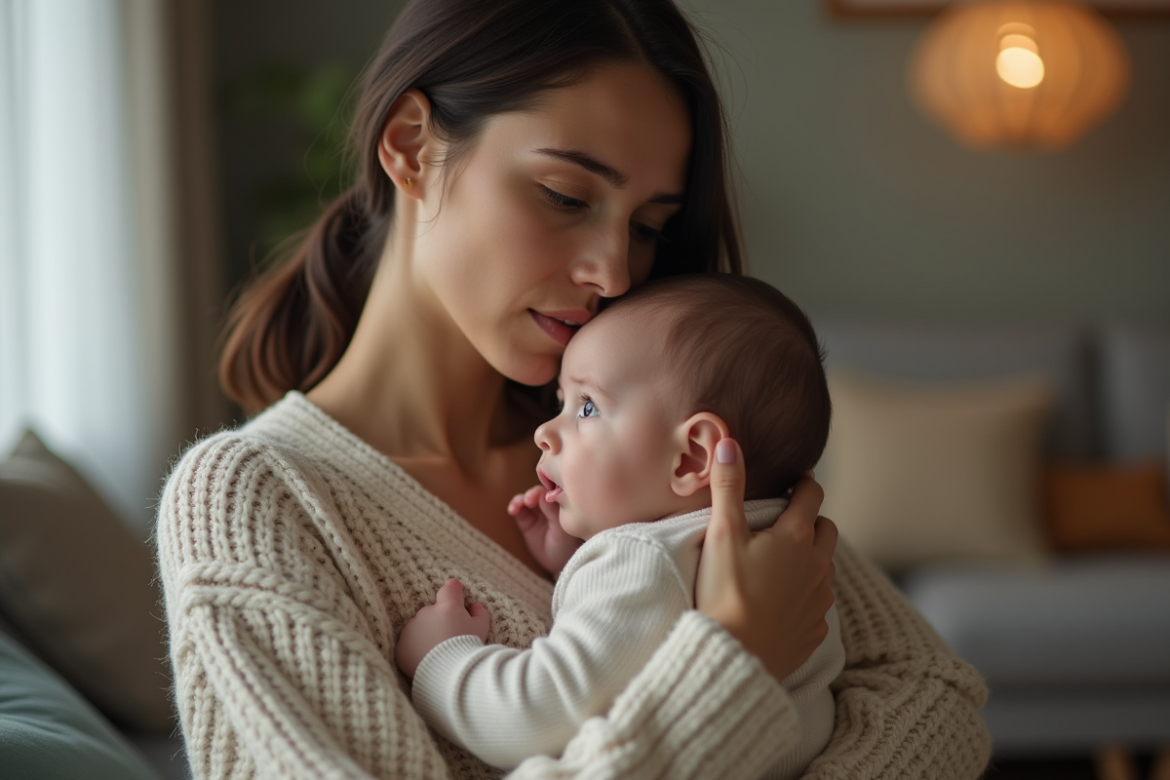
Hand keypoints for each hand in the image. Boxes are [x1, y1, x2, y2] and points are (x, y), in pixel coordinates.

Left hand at [395, 579, 489, 677]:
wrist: (450, 676)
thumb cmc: (469, 650)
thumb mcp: (482, 629)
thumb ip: (479, 613)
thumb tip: (475, 606)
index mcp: (447, 607)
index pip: (449, 590)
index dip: (454, 594)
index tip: (458, 598)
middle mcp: (426, 613)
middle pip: (433, 611)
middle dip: (440, 620)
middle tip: (450, 637)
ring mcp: (411, 630)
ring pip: (419, 626)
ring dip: (426, 634)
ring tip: (438, 652)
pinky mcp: (401, 647)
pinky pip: (408, 643)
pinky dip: (415, 648)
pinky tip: (427, 660)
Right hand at [508, 485, 582, 575]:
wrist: (558, 564)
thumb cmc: (566, 545)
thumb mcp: (561, 529)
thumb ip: (552, 512)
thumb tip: (543, 494)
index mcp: (561, 504)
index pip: (552, 491)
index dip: (545, 490)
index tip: (540, 495)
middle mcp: (548, 505)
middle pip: (537, 493)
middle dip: (532, 494)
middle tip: (528, 500)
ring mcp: (536, 512)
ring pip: (526, 499)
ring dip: (520, 499)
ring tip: (518, 506)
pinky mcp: (525, 520)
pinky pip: (518, 509)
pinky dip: (514, 506)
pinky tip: (512, 510)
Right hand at [694, 438, 837, 681]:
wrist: (734, 655)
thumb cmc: (725, 592)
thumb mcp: (722, 534)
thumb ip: (729, 487)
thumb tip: (729, 443)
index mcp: (797, 538)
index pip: (811, 496)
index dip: (805, 483)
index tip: (798, 479)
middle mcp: (817, 566)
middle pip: (827, 530)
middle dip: (812, 520)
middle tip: (787, 521)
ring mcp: (819, 600)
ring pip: (825, 568)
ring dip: (810, 559)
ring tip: (781, 563)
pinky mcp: (814, 630)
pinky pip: (817, 604)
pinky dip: (804, 596)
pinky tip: (781, 602)